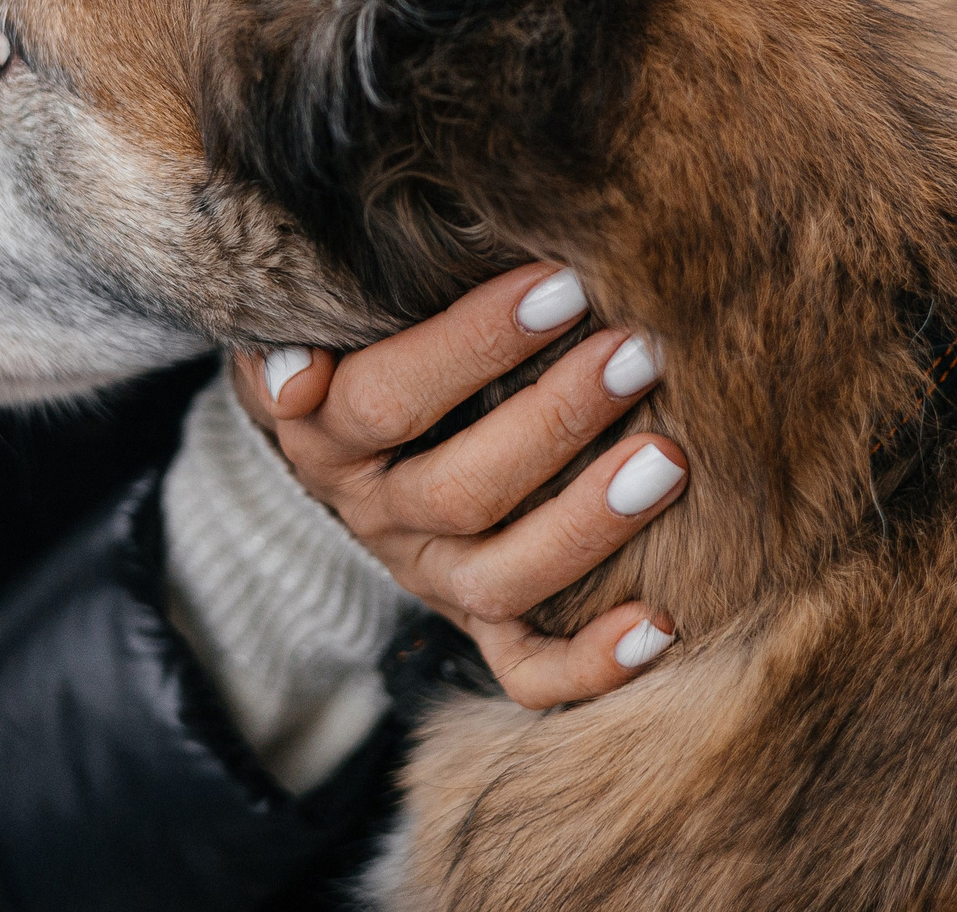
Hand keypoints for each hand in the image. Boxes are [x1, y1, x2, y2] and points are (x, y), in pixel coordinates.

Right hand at [232, 264, 683, 709]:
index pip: (388, 399)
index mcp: (327, 437)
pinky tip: (661, 623)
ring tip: (669, 460)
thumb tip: (299, 381)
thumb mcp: (302, 322)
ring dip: (589, 524)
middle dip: (556, 421)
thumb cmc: (352, 341)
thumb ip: (288, 333)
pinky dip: (591, 664)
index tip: (560, 286)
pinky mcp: (476, 623)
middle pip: (459, 492)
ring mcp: (431, 578)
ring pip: (501, 580)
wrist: (344, 430)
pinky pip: (526, 670)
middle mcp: (377, 518)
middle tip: (635, 355)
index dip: (473, 345)